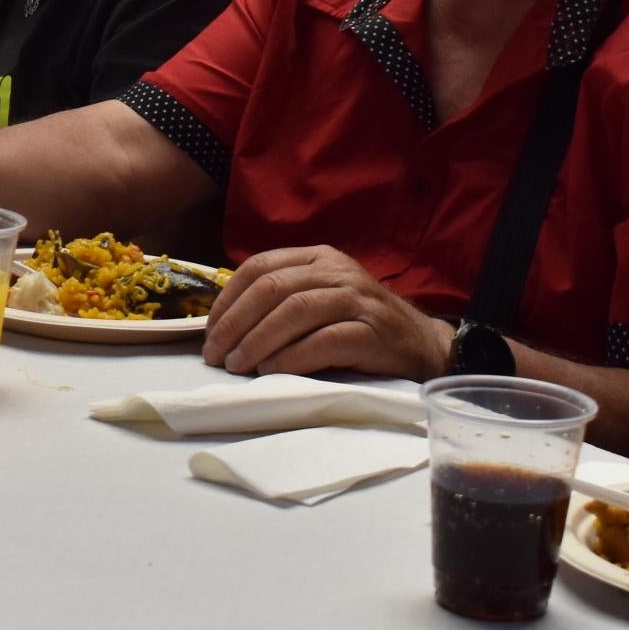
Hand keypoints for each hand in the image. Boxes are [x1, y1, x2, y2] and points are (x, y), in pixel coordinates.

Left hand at [199, 246, 455, 381]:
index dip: (228, 299)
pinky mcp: (371, 331)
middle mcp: (336, 271)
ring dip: (257, 340)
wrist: (420, 344)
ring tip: (237, 366)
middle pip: (273, 288)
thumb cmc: (359, 324)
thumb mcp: (321, 298)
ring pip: (295, 311)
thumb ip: (283, 299)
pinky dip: (291, 357)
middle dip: (235, 323)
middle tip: (216, 355)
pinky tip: (271, 371)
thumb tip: (224, 326)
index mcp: (318, 258)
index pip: (260, 266)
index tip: (208, 331)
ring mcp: (356, 299)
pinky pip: (323, 341)